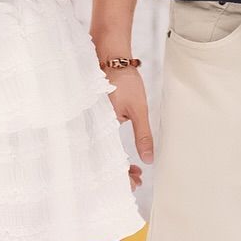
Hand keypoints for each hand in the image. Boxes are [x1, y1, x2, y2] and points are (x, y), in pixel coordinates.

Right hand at [104, 60, 153, 188]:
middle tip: (137, 179)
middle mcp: (93, 127)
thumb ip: (143, 135)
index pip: (109, 161)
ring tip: (134, 171)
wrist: (111, 58)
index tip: (135, 182)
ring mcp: (92, 123)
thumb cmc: (124, 80)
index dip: (122, 175)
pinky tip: (124, 157)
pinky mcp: (94, 120)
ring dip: (117, 164)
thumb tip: (148, 159)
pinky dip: (112, 153)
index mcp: (102, 127)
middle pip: (102, 161)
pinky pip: (101, 142)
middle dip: (120, 174)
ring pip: (101, 153)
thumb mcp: (139, 110)